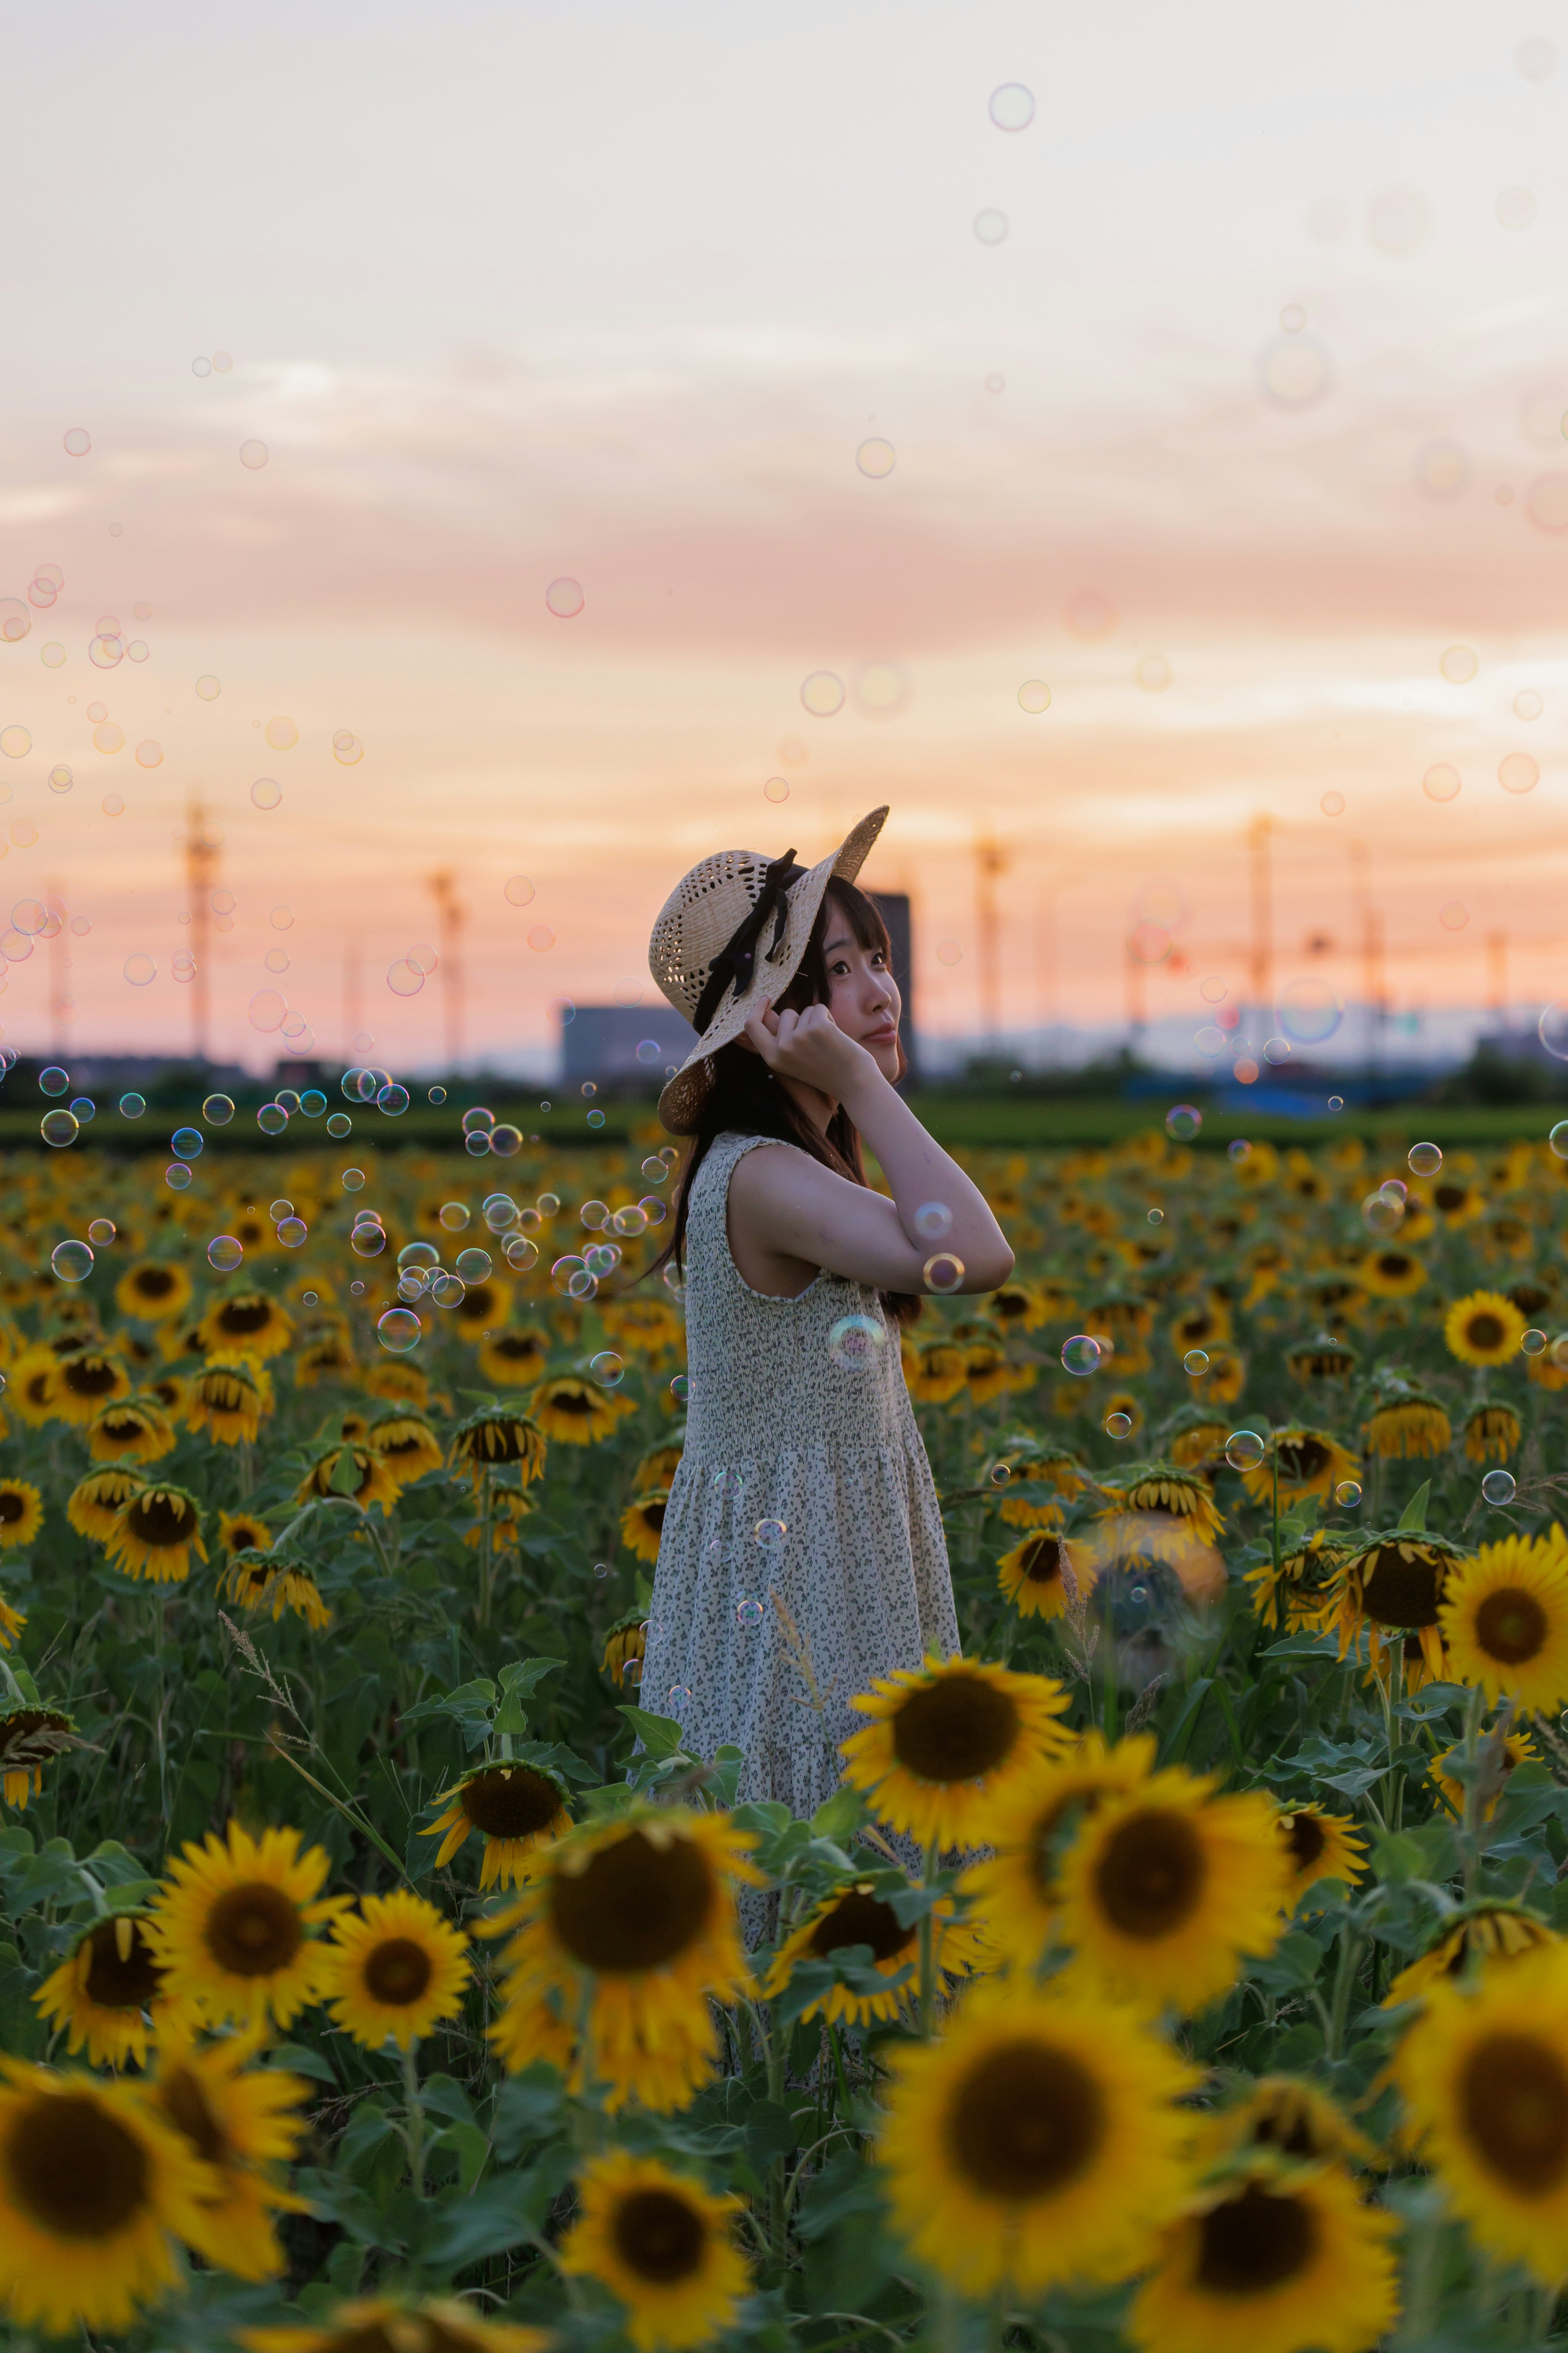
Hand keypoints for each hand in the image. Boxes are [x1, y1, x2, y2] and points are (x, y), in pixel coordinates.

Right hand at [741, 999, 879, 1098]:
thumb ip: (780, 1039)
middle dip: (800, 1019)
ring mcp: (799, 1037)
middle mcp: (782, 1048)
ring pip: (804, 1011)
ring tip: (827, 1042)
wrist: (854, 1083)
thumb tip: (769, 1013)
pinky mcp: (818, 1027)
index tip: (766, 998)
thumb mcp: (794, 1060)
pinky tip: (835, 1036)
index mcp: (773, 1058)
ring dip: (817, 1020)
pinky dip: (829, 1017)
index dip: (757, 1009)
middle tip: (816, 1041)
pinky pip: (819, 1008)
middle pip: (785, 1015)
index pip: (751, 1026)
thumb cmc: (826, 1070)